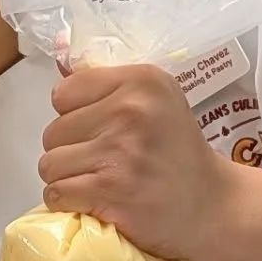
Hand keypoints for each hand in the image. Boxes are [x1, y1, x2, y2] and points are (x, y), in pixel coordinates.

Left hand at [38, 63, 234, 260]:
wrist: (212, 206)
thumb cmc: (178, 153)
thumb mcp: (155, 101)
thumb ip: (108, 84)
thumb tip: (59, 54)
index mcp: (141, 80)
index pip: (64, 92)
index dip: (75, 116)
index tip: (100, 131)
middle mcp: (130, 110)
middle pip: (52, 131)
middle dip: (70, 151)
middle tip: (104, 163)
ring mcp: (119, 152)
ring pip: (49, 165)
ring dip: (67, 179)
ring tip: (98, 183)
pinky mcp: (110, 190)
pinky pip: (56, 193)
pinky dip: (68, 203)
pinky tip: (94, 202)